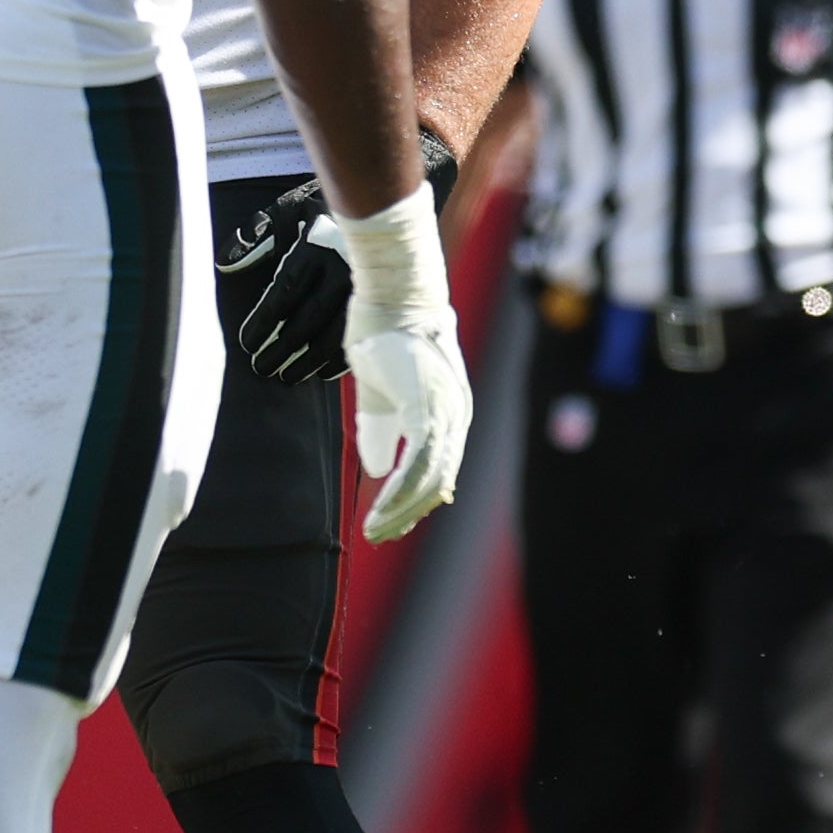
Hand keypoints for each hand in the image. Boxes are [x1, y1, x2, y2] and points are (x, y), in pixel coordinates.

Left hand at [228, 132, 462, 383]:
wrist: (382, 203)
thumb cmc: (324, 208)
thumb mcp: (288, 210)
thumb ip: (256, 234)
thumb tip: (227, 264)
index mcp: (316, 248)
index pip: (284, 294)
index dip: (263, 322)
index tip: (246, 343)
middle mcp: (343, 270)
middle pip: (307, 321)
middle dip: (281, 349)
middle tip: (261, 368)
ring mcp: (368, 288)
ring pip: (335, 335)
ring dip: (309, 362)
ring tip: (288, 377)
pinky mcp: (384, 301)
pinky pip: (362, 335)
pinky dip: (340, 358)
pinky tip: (323, 372)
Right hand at [326, 194, 471, 537]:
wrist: (391, 296)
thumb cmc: (385, 338)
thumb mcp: (382, 396)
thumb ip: (382, 432)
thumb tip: (379, 470)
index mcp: (449, 414)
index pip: (438, 471)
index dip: (414, 500)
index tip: (389, 522)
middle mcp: (456, 417)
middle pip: (439, 483)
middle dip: (408, 514)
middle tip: (379, 536)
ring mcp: (447, 414)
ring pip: (430, 481)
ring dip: (402, 511)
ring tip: (376, 530)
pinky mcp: (428, 408)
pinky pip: (418, 464)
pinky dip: (400, 493)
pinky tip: (380, 510)